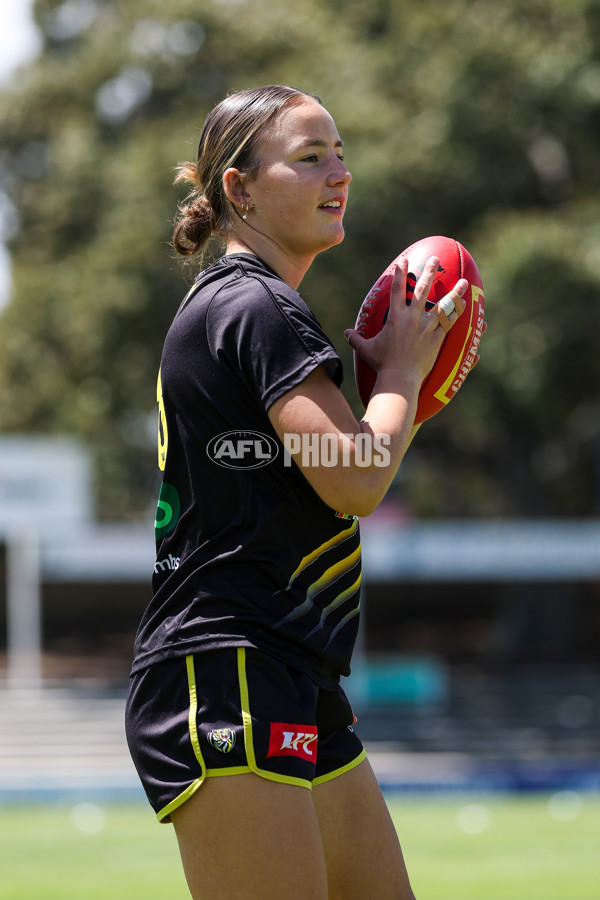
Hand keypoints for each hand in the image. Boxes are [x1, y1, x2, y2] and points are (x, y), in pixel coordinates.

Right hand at [345, 256, 466, 384]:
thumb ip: (355, 339)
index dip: (401, 274)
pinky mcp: (436, 337)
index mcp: (395, 317)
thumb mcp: (365, 350)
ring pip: (443, 305)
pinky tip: (465, 305)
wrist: (399, 377)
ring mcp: (426, 327)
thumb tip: (346, 333)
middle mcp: (412, 318)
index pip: (398, 289)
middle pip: (423, 290)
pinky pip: (449, 323)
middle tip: (435, 260)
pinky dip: (457, 313)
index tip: (404, 261)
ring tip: (464, 282)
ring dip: (455, 292)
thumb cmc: (381, 364)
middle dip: (429, 272)